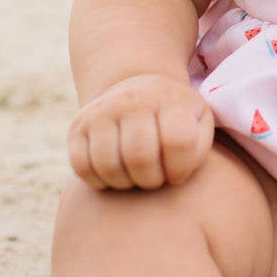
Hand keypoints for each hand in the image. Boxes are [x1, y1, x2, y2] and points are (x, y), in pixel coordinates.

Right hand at [67, 73, 213, 190]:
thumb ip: (197, 150)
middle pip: (140, 157)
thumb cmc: (177, 121)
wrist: (140, 92)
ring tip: (137, 178)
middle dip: (151, 180)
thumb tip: (176, 175)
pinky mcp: (78, 126)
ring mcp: (102, 111)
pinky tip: (116, 175)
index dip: (179, 169)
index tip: (178, 173)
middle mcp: (134, 100)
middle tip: (156, 179)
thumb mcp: (198, 126)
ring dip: (125, 184)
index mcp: (171, 100)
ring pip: (108, 165)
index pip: (178, 141)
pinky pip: (81, 167)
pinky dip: (99, 181)